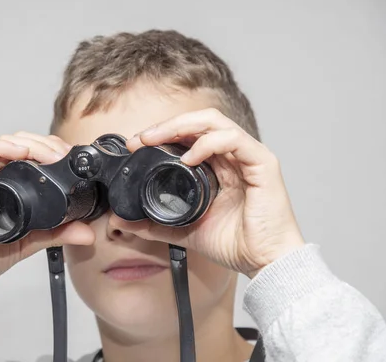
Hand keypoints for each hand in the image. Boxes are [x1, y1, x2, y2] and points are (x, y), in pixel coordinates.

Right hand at [0, 132, 93, 315]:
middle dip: (45, 144)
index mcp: (6, 187)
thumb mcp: (27, 243)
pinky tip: (18, 151)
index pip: (30, 157)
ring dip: (28, 143)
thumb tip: (87, 232)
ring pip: (2, 145)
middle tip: (64, 154)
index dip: (51, 151)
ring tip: (49, 153)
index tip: (71, 158)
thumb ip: (56, 234)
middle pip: (19, 145)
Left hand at [125, 108, 304, 278]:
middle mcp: (234, 156)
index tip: (136, 145)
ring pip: (215, 123)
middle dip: (167, 126)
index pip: (190, 135)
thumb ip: (153, 224)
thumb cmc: (235, 244)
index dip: (163, 134)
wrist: (264, 263)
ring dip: (182, 126)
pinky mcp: (263, 164)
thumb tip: (120, 220)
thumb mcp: (184, 230)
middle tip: (141, 138)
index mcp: (218, 167)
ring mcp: (249, 157)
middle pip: (199, 123)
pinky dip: (209, 143)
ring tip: (157, 139)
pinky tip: (190, 158)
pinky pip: (234, 140)